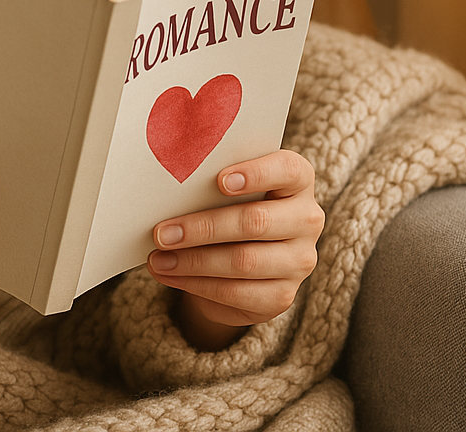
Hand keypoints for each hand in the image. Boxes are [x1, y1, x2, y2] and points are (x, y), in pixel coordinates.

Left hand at [146, 149, 323, 350]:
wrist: (242, 259)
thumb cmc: (230, 206)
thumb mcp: (227, 188)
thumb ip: (211, 181)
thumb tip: (167, 189)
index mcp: (298, 180)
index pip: (288, 170)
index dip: (257, 174)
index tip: (220, 181)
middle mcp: (307, 219)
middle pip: (256, 221)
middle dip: (203, 227)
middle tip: (162, 232)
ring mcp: (299, 261)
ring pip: (244, 261)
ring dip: (194, 261)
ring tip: (158, 258)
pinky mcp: (283, 295)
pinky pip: (236, 292)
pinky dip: (197, 284)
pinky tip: (170, 275)